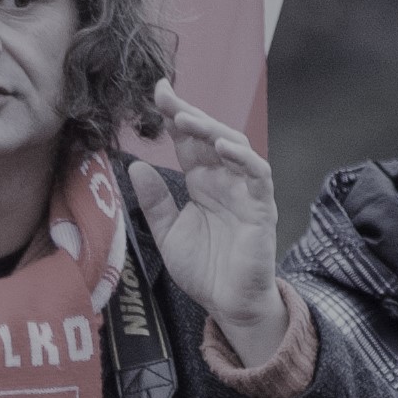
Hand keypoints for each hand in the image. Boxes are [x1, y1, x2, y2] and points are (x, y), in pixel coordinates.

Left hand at [122, 79, 284, 364]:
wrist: (228, 305)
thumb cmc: (204, 270)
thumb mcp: (168, 234)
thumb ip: (155, 202)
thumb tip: (135, 166)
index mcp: (201, 182)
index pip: (188, 140)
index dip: (174, 115)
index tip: (155, 92)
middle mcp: (224, 180)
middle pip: (209, 135)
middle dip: (188, 113)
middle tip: (165, 95)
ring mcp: (244, 190)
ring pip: (234, 146)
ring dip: (211, 129)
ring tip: (186, 119)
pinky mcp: (262, 207)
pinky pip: (257, 174)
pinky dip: (243, 158)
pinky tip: (223, 147)